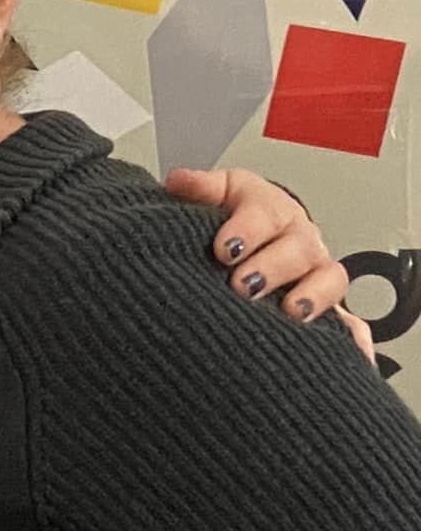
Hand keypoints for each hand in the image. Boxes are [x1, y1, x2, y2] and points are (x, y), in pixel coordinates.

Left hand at [164, 167, 349, 323]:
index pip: (263, 213)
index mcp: (269, 209)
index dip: (246, 230)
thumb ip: (199, 190)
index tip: (223, 250)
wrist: (251, 237)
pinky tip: (352, 350)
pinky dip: (351, 333)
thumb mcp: (216, 196)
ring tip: (291, 311)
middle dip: (272, 267)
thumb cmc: (232, 218)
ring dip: (311, 296)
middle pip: (297, 248)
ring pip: (327, 279)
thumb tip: (179, 180)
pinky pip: (346, 318)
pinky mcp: (321, 301)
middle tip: (244, 286)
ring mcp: (313, 270)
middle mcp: (297, 237)